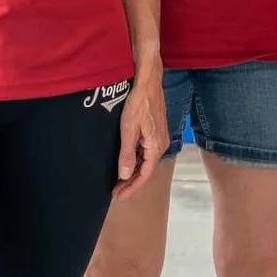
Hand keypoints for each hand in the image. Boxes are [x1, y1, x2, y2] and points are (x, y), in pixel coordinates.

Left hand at [114, 73, 169, 194]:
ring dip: (133, 171)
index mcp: (156, 147)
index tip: (118, 195)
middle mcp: (161, 145)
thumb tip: (124, 175)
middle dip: (130, 182)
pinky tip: (126, 161)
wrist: (148, 81)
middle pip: (146, 170)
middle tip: (115, 190)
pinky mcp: (155, 131)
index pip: (144, 175)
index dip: (131, 188)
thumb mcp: (128, 129)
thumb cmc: (138, 102)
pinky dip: (136, 160)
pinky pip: (146, 152)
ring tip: (118, 180)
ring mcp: (159, 138)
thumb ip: (127, 154)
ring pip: (146, 161)